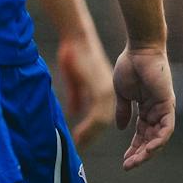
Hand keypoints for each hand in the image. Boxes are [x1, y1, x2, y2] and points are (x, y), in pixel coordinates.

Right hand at [56, 28, 116, 147]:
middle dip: (91, 135)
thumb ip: (77, 97)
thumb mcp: (75, 79)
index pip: (102, 117)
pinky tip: (80, 134)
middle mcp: (108, 93)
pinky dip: (88, 127)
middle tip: (80, 146)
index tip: (81, 141)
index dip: (91, 129)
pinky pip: (97, 114)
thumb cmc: (74, 54)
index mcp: (104, 90)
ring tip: (79, 144)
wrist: (77, 36)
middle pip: (104, 122)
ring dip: (90, 134)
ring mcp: (105, 91)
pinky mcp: (100, 89)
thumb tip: (75, 113)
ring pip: (102, 121)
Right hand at [112, 44, 174, 168]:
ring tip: (135, 161)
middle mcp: (157, 112)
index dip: (133, 148)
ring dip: (148, 151)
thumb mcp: (121, 93)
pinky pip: (166, 128)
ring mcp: (164, 110)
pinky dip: (159, 140)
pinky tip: (148, 149)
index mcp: (145, 110)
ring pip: (159, 138)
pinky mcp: (168, 105)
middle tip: (128, 166)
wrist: (138, 50)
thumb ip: (123, 111)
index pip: (141, 134)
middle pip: (150, 140)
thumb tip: (120, 128)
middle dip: (139, 154)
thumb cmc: (129, 67)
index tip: (124, 161)